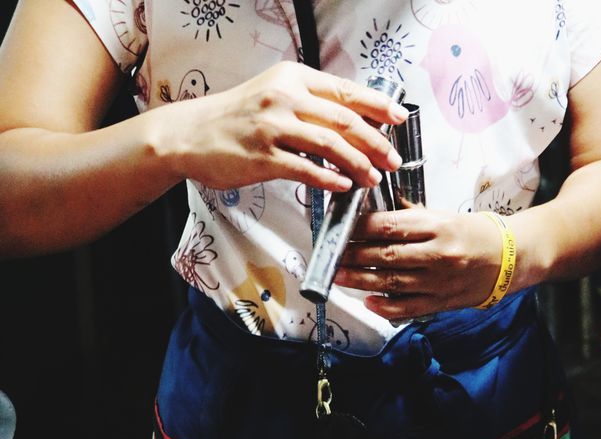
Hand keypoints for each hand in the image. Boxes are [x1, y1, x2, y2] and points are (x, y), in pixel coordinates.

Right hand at [164, 63, 406, 192]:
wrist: (190, 134)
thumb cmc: (235, 119)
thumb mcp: (273, 96)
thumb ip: (309, 105)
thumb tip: (350, 123)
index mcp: (292, 78)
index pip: (345, 91)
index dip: (378, 107)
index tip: (400, 120)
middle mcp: (284, 97)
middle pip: (345, 120)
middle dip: (376, 143)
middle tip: (393, 160)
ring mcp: (273, 127)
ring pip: (330, 146)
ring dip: (358, 165)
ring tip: (372, 178)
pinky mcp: (263, 157)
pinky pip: (306, 170)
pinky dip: (330, 180)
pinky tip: (344, 187)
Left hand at [335, 208, 506, 318]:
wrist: (509, 259)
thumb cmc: (473, 233)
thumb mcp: (444, 215)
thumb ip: (410, 216)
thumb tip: (375, 213)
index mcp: (437, 226)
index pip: (391, 226)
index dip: (361, 228)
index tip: (341, 228)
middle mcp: (438, 254)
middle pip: (387, 255)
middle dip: (354, 255)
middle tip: (330, 254)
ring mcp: (440, 281)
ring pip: (393, 282)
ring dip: (361, 280)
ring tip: (338, 277)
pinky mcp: (442, 302)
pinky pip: (409, 307)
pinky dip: (387, 307)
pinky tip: (369, 302)